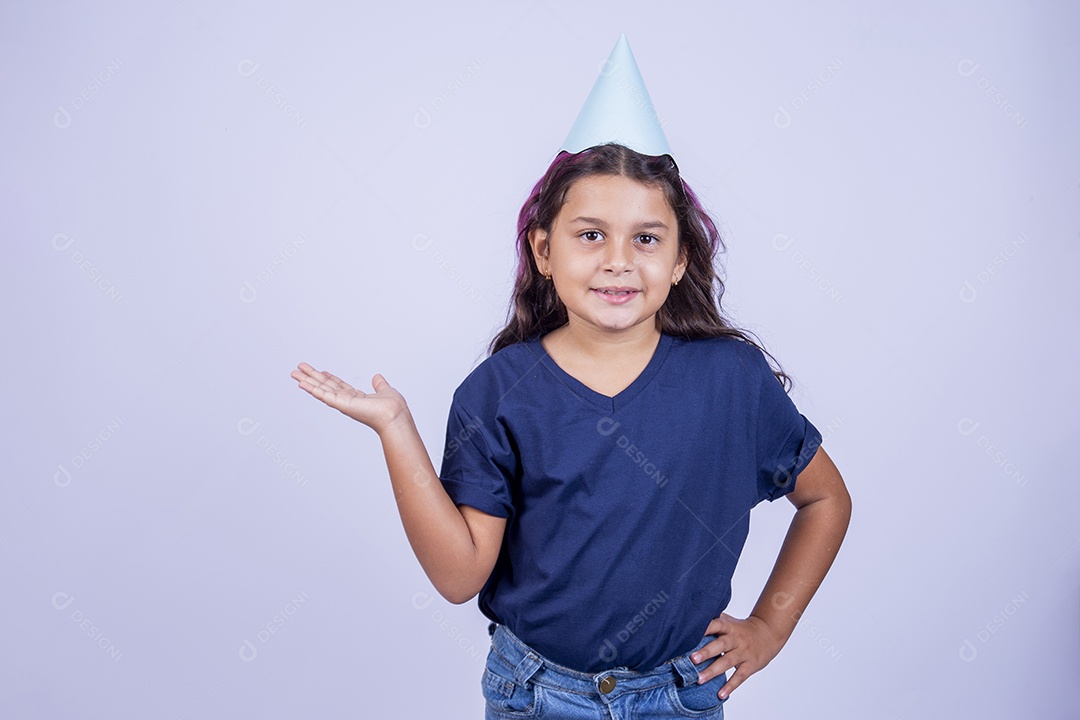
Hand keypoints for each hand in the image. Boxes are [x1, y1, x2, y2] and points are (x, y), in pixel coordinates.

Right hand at [291, 363, 409, 433]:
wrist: (394, 415)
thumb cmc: (393, 408)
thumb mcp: (385, 391)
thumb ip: (380, 384)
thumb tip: (377, 377)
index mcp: (357, 397)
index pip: (339, 385)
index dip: (329, 378)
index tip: (320, 371)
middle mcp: (347, 400)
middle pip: (325, 386)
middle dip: (312, 377)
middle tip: (299, 369)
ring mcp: (342, 403)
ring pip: (320, 390)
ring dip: (307, 381)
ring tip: (294, 373)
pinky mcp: (340, 404)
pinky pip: (323, 395)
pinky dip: (311, 389)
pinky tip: (301, 383)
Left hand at [691, 613, 784, 699]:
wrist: (768, 633)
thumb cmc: (741, 628)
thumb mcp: (730, 621)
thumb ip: (713, 620)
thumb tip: (690, 618)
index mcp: (729, 626)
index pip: (716, 624)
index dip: (705, 628)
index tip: (691, 633)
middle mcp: (736, 639)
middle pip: (720, 645)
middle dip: (706, 652)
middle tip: (692, 659)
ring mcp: (744, 653)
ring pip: (727, 662)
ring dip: (712, 671)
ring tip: (699, 679)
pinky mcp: (750, 665)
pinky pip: (740, 677)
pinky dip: (730, 686)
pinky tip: (720, 694)